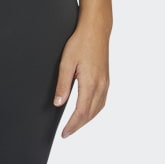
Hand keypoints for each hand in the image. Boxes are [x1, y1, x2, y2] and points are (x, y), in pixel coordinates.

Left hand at [53, 23, 109, 137]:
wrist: (96, 29)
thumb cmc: (80, 42)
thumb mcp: (66, 62)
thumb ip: (62, 84)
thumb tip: (58, 103)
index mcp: (90, 83)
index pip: (81, 112)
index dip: (72, 125)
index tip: (64, 134)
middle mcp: (101, 86)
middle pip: (90, 114)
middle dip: (78, 125)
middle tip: (67, 132)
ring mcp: (105, 82)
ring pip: (97, 109)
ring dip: (87, 119)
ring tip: (75, 124)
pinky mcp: (106, 79)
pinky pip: (101, 101)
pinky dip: (94, 110)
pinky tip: (88, 110)